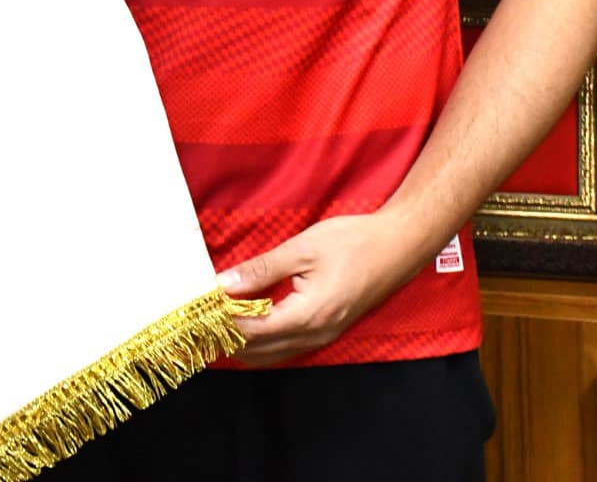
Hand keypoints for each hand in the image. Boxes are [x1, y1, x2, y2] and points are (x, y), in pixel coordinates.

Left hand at [217, 212, 422, 366]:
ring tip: (216, 323)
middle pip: (259, 350)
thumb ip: (261, 270)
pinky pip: (288, 346)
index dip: (221, 324)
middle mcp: (315, 334)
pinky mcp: (328, 329)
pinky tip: (248, 323)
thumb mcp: (301, 249)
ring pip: (273, 353)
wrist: (399, 247)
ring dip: (243, 343)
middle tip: (199, 321)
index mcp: (307, 316)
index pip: (251, 331)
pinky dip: (263, 340)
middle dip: (226, 339)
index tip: (197, 311)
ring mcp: (324, 336)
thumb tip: (224, 284)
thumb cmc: (354, 243)